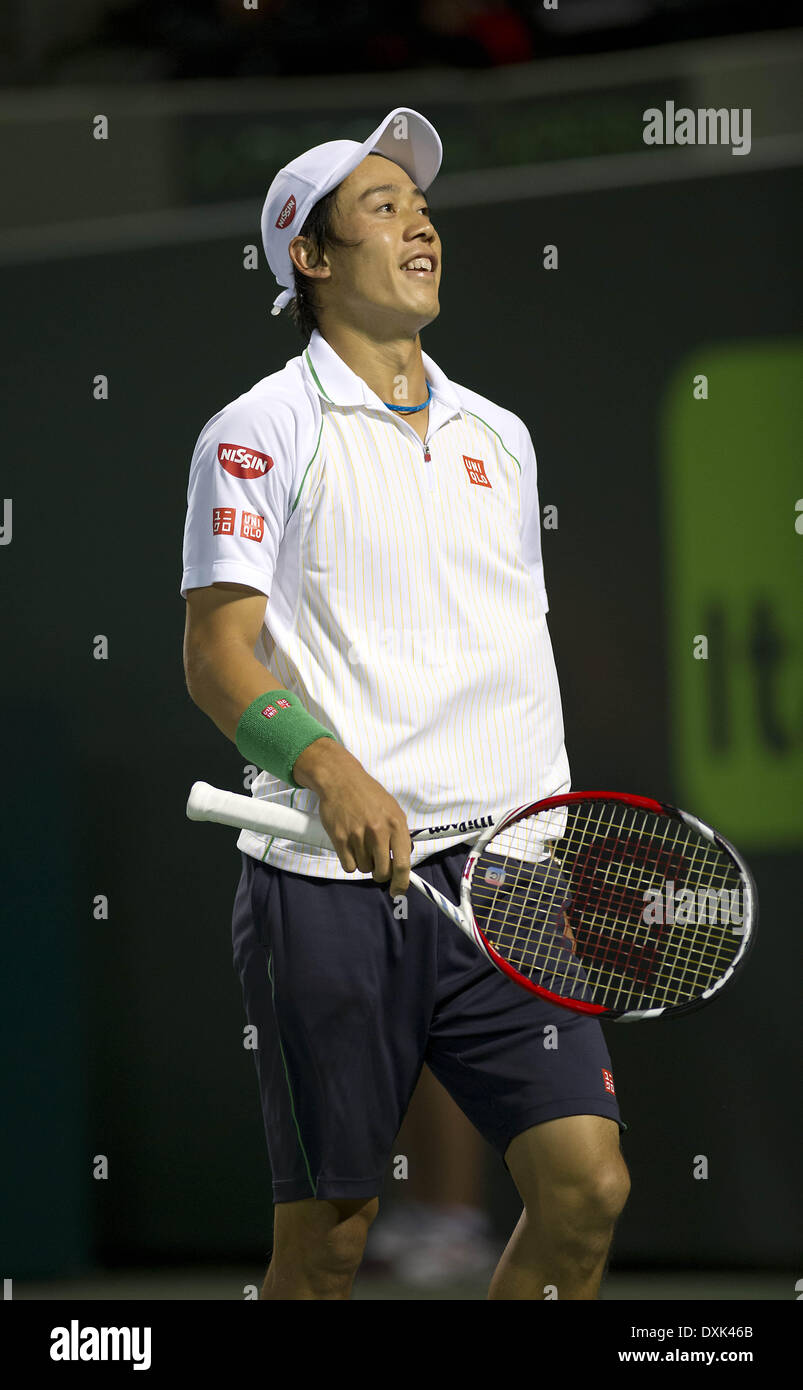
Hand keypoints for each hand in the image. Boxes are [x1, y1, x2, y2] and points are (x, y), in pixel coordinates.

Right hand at [293, 740, 411, 895]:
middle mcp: (378, 831)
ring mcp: (357, 836)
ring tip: (361, 843)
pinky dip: (349, 861)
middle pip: (382, 872)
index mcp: (396, 825)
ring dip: (364, 862)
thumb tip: (402, 862)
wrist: (341, 780)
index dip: (401, 883)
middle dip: (380, 874)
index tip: (398, 890)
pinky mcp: (339, 838)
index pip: (402, 864)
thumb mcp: (393, 810)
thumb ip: (400, 835)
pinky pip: (348, 866)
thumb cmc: (368, 795)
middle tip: (377, 864)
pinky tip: (350, 846)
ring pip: (364, 869)